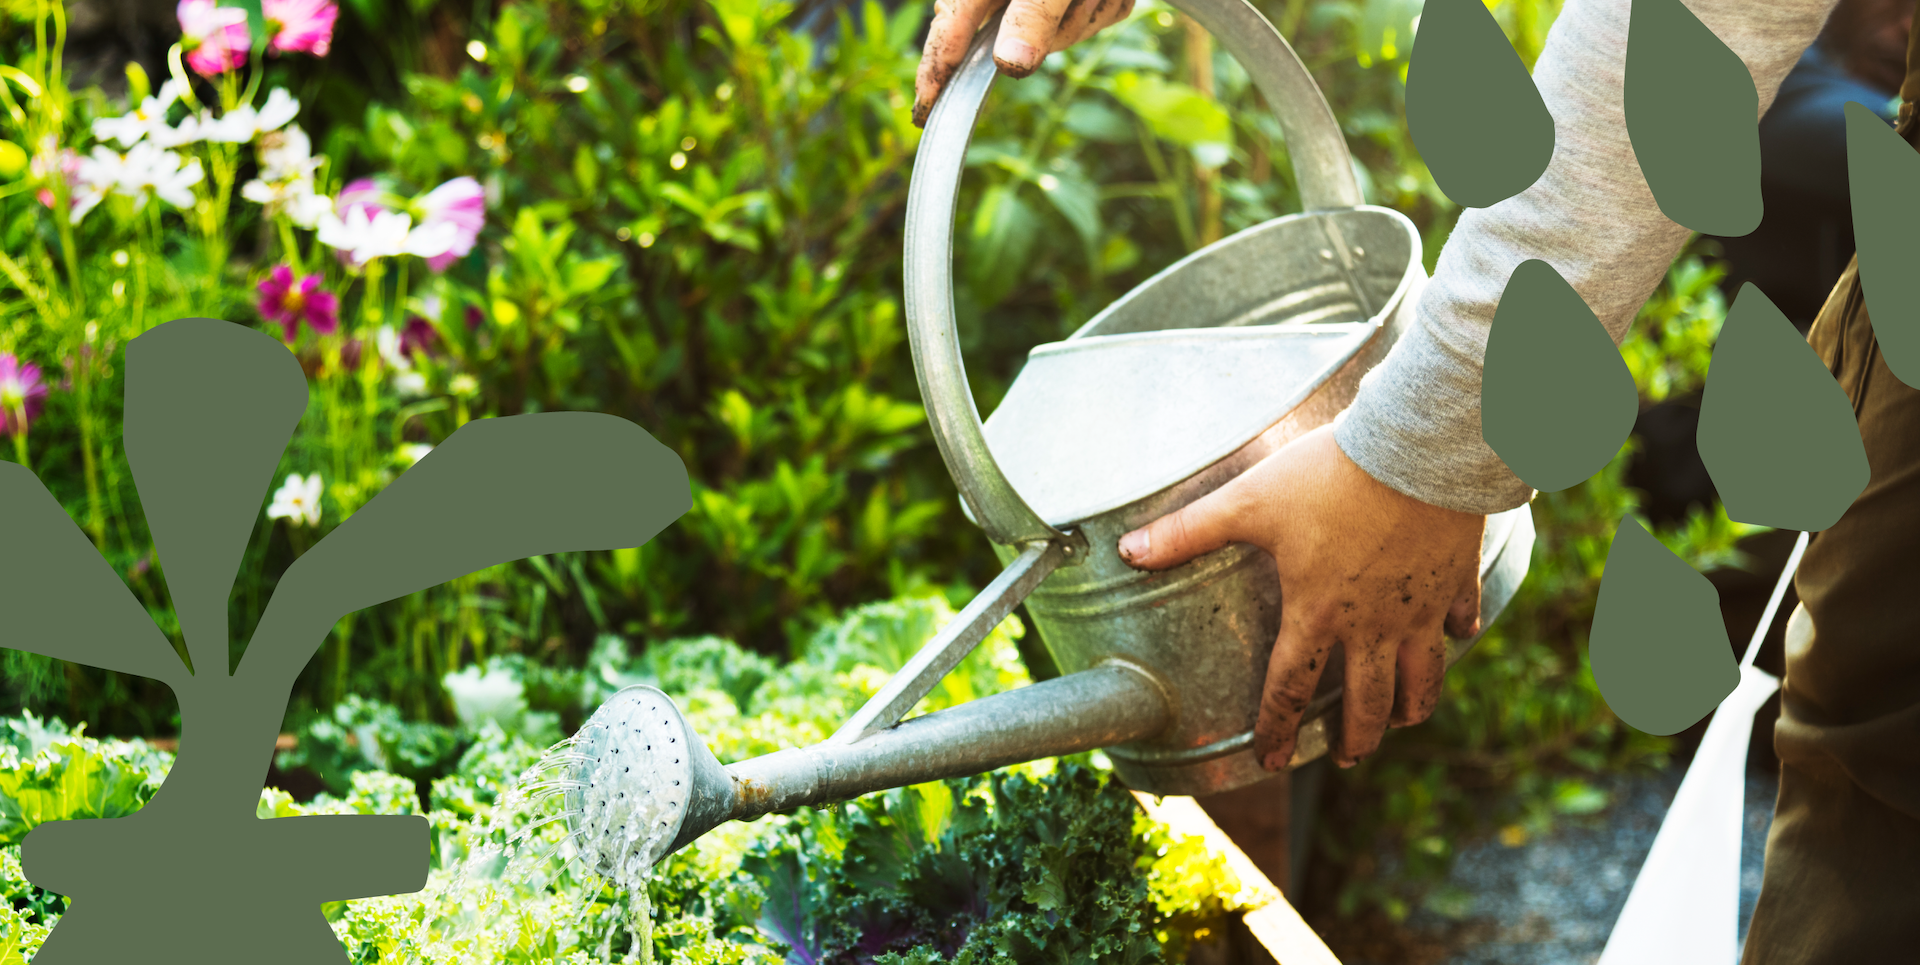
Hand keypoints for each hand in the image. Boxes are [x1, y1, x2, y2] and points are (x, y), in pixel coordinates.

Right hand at [913, 0, 1136, 126]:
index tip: (925, 109)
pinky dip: (1102, 2)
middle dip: (1058, 28)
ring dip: (1085, 11)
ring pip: (1060, 34)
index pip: (947, 39)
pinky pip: (1087, 18)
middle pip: (1018, 44)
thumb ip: (1032, 15)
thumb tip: (1010, 65)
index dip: (936, 75)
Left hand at [1116, 424, 1487, 768]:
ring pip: (1422, 677)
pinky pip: (1460, 617)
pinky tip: (1457, 635)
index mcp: (1318, 613)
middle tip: (1345, 757)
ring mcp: (1420, 606)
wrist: (1417, 448)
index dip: (1275, 729)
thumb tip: (1127, 550)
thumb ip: (1188, 531)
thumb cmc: (1330, 475)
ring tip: (1403, 722)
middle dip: (1355, 738)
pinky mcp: (1456, 577)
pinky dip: (1458, 632)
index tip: (1270, 760)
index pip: (1289, 688)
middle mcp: (1373, 624)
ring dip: (1411, 705)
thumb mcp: (1249, 500)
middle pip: (1367, 702)